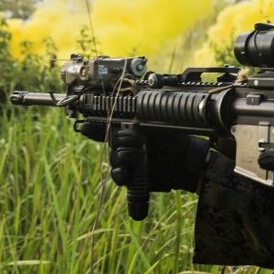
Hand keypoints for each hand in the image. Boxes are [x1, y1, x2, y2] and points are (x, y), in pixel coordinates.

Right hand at [76, 122, 209, 192]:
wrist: (185, 159)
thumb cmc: (173, 137)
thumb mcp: (156, 121)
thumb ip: (140, 111)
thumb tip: (128, 96)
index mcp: (127, 128)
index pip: (105, 126)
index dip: (94, 127)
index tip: (87, 127)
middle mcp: (124, 144)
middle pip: (109, 142)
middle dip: (120, 141)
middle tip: (138, 140)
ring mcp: (127, 161)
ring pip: (113, 159)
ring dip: (123, 157)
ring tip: (138, 156)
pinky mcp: (131, 177)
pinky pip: (118, 176)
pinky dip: (120, 174)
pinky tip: (126, 173)